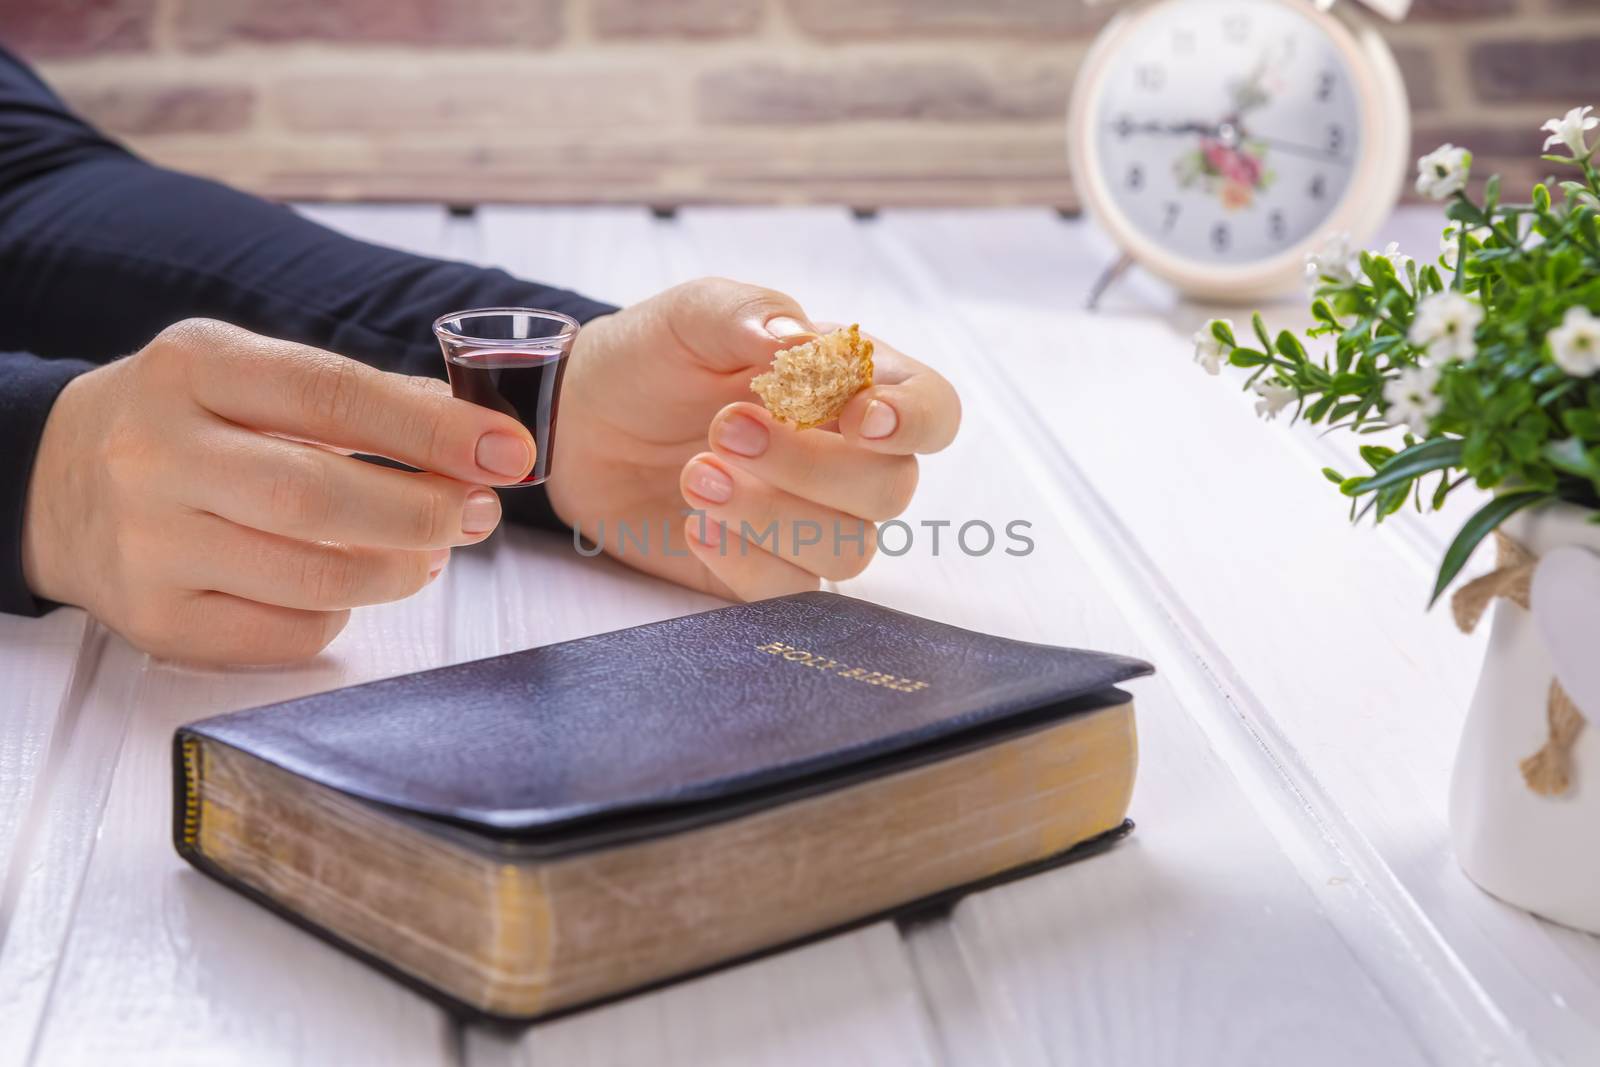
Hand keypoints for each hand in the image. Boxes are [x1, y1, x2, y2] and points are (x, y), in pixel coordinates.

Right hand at [22, 319, 537, 663]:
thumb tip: (471, 431)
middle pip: (319, 497)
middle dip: (424, 512)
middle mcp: (157, 454)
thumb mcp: (251, 373)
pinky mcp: (155, 621)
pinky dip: (342, 613)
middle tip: (478, 514)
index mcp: (192, 368)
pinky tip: (348, 586)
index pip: (331, 395)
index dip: (432, 430)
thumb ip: (357, 396)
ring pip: (311, 576)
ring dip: (398, 570)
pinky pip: (285, 634)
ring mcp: (149, 544)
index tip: (508, 451)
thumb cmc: (188, 424)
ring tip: (430, 552)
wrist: (55, 481)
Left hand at [546, 278, 960, 598]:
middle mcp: (847, 459)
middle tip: (724, 428)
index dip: (915, 421)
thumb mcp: (692, 316)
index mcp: (853, 386)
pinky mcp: (766, 570)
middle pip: (892, 488)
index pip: (934, 410)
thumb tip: (796, 339)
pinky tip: (694, 523)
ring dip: (774, 516)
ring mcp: (811, 520)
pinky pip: (791, 592)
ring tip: (696, 475)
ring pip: (849, 548)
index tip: (859, 417)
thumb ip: (748, 314)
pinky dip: (745, 560)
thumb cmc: (654, 359)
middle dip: (812, 465)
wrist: (582, 422)